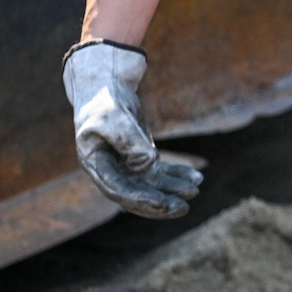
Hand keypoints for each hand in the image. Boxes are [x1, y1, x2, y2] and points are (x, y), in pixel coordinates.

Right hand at [63, 42, 201, 218]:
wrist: (106, 83)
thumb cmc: (106, 100)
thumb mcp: (114, 118)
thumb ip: (129, 141)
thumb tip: (149, 163)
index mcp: (95, 164)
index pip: (119, 190)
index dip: (142, 200)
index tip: (165, 203)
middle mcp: (109, 169)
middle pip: (136, 194)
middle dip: (160, 202)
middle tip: (184, 207)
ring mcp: (125, 165)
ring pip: (151, 184)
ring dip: (173, 188)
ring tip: (195, 188)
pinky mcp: (140, 157)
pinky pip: (160, 171)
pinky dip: (177, 174)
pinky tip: (196, 176)